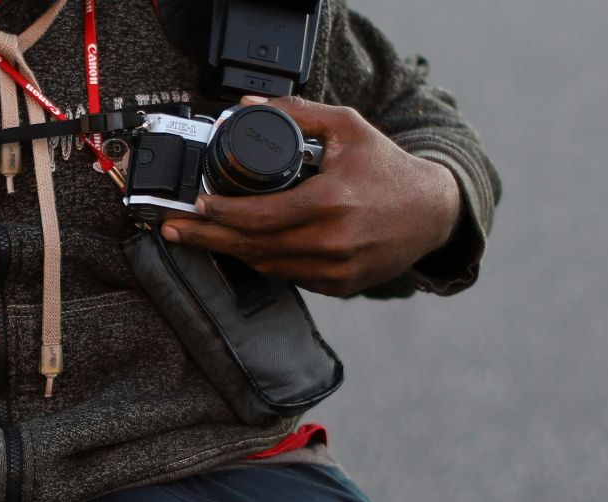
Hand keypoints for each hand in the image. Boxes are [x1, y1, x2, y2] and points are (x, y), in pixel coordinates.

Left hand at [159, 96, 461, 296]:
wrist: (432, 212)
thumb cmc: (387, 167)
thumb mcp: (347, 128)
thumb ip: (297, 115)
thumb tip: (247, 109)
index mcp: (332, 203)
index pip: (261, 217)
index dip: (222, 215)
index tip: (196, 205)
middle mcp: (333, 242)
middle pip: (254, 248)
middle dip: (208, 239)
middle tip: (175, 230)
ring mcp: (336, 270)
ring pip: (267, 266)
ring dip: (232, 251)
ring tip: (203, 236)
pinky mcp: (340, 286)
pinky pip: (289, 276)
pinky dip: (265, 261)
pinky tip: (245, 247)